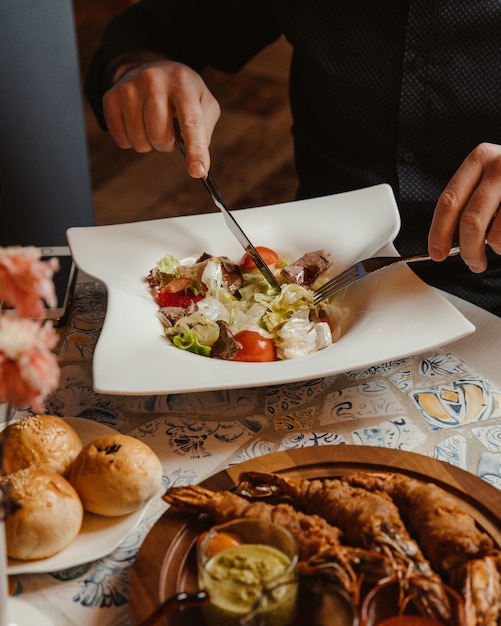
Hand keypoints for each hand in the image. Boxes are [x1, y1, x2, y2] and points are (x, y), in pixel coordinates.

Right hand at [102, 57, 220, 177]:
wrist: (150, 69)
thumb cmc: (182, 93)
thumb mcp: (203, 103)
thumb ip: (205, 131)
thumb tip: (198, 165)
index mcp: (182, 82)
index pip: (190, 121)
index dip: (195, 149)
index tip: (197, 171)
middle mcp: (153, 80)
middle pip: (160, 137)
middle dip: (167, 144)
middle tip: (169, 130)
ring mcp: (128, 87)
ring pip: (140, 142)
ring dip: (149, 143)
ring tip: (153, 124)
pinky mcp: (110, 98)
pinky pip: (123, 141)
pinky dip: (132, 141)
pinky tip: (137, 122)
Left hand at [429, 142, 500, 271]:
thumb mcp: (488, 182)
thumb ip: (467, 205)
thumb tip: (447, 242)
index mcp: (479, 160)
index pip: (449, 202)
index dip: (439, 232)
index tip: (436, 253)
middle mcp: (499, 165)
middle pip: (470, 221)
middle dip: (467, 250)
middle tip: (472, 263)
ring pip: (495, 235)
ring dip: (494, 250)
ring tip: (498, 248)